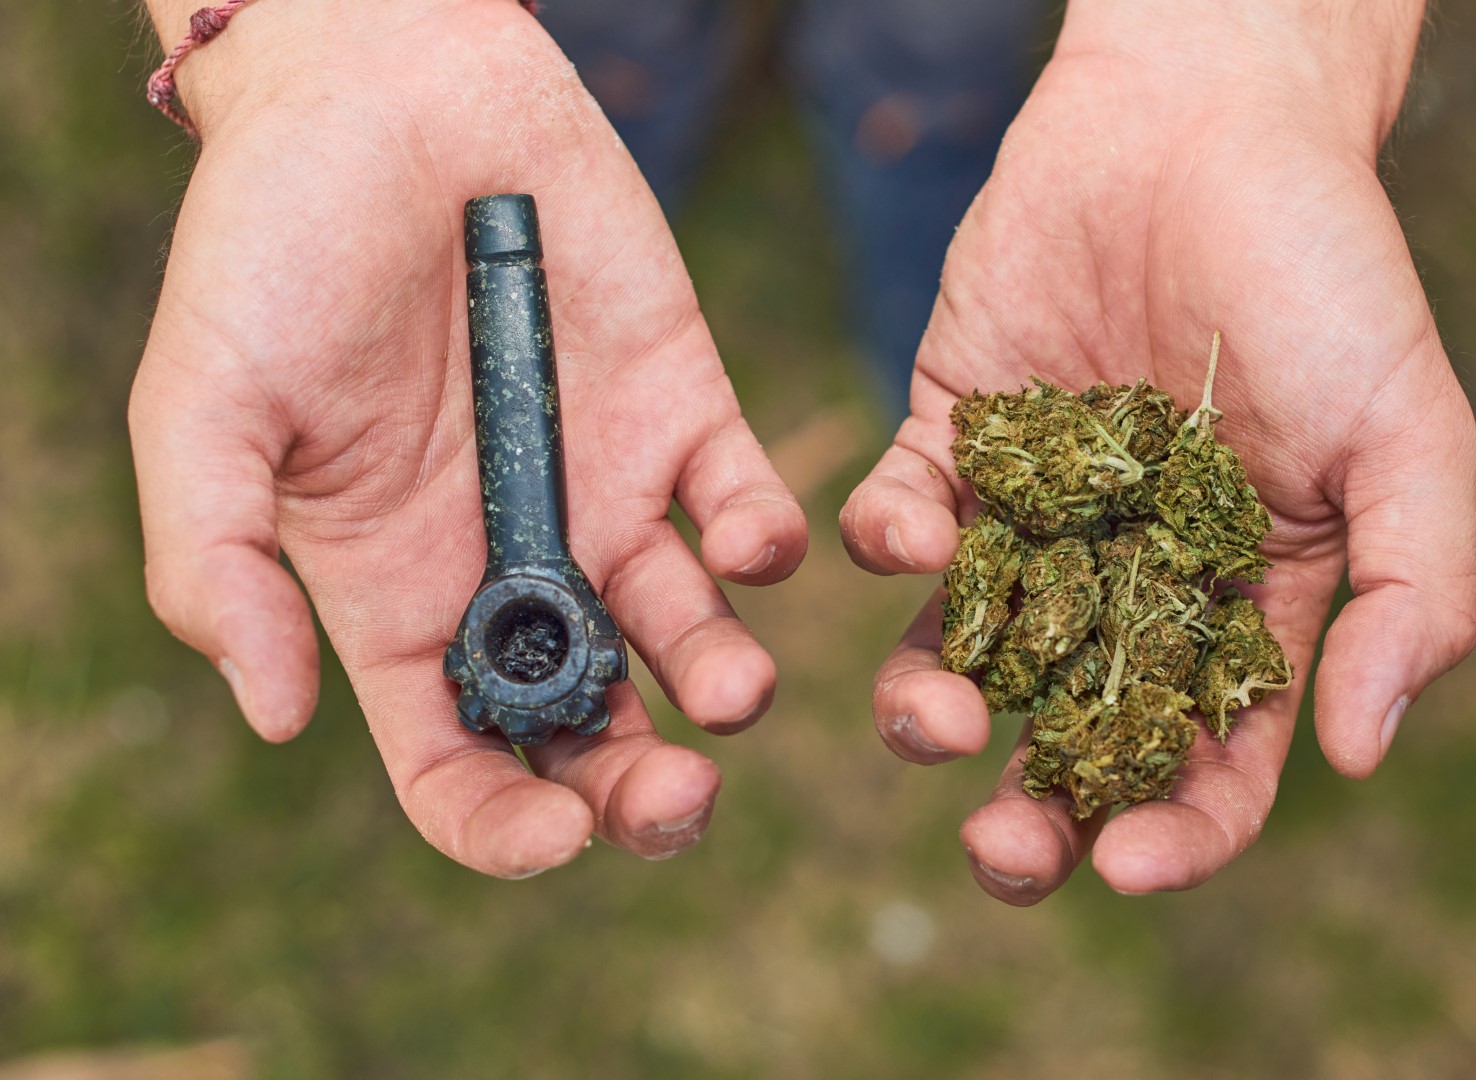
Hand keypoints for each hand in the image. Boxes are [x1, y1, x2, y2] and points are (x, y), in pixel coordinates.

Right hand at [130, 0, 806, 875]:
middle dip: (637, 787)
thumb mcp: (204, 409)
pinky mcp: (685, 414)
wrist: (384, 91)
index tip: (552, 838)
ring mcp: (605, 495)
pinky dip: (766, 543)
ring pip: (686, 636)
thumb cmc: (271, 244)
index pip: (456, 760)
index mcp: (397, 596)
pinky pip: (748, 507)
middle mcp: (513, 567)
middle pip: (591, 726)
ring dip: (724, 683)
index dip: (502, 825)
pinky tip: (750, 544)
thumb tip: (280, 719)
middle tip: (674, 794)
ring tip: (730, 691)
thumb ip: (220, 566)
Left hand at [841, 0, 1475, 902]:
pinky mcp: (952, 439)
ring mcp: (1031, 514)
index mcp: (1242, 599)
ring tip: (930, 720)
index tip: (1129, 865)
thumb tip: (1358, 754)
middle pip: (1071, 733)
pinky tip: (905, 539)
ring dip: (933, 707)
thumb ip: (1407, 594)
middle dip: (1032, 810)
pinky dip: (890, 546)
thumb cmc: (1323, 272)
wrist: (1205, 120)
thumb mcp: (1404, 436)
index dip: (1179, 825)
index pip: (1211, 754)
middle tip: (1000, 852)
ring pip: (964, 652)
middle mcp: (1127, 577)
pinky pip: (902, 523)